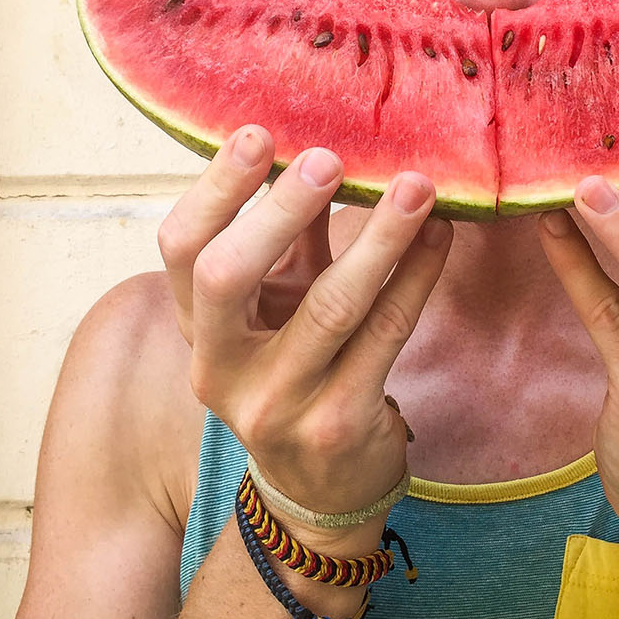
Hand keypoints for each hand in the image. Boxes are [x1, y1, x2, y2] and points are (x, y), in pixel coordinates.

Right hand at [156, 125, 452, 526]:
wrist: (321, 485)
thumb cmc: (298, 365)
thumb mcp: (277, 303)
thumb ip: (288, 236)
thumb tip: (318, 141)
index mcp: (196, 327)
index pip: (179, 248)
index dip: (214, 189)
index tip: (258, 133)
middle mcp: (220, 368)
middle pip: (224, 277)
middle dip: (278, 210)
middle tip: (329, 157)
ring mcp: (277, 403)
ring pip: (327, 307)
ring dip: (378, 238)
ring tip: (417, 186)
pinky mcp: (338, 424)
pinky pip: (385, 335)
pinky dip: (416, 277)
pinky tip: (440, 237)